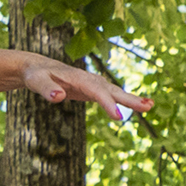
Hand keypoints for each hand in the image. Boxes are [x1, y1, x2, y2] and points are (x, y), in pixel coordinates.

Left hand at [26, 58, 148, 121]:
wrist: (39, 68)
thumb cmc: (36, 75)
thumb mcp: (36, 81)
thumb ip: (47, 89)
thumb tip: (58, 97)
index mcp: (79, 78)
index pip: (96, 92)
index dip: (107, 104)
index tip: (118, 117)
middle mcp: (91, 80)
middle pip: (112, 90)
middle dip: (129, 99)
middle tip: (148, 107)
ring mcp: (94, 84)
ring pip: (115, 92)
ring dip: (132, 100)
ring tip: (149, 106)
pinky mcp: (94, 90)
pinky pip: (112, 96)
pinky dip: (126, 101)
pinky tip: (140, 106)